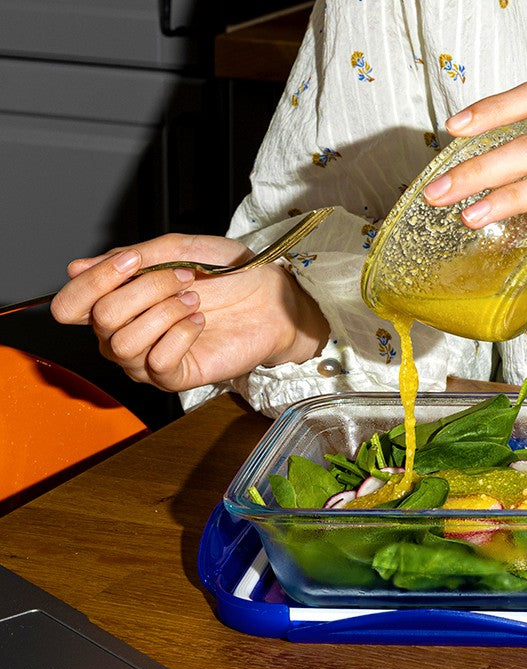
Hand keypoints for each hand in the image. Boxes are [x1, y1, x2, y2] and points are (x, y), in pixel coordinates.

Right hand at [51, 234, 329, 391]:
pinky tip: (200, 322)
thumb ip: (131, 258)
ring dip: (164, 312)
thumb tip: (76, 268)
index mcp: (119, 300)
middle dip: (146, 290)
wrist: (273, 296)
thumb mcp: (178, 250)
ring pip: (124, 343)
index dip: (93, 282)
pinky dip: (180, 335)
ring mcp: (148, 358)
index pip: (71, 305)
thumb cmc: (229, 272)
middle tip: (185, 279)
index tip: (133, 261)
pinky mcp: (177, 376)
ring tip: (195, 300)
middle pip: (101, 319)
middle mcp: (125, 333)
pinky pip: (157, 363)